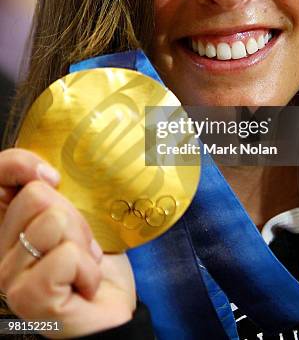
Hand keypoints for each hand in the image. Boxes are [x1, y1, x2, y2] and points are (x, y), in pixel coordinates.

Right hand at [0, 148, 135, 337]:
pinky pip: (66, 255)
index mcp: (10, 224)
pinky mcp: (28, 296)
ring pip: (55, 222)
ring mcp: (10, 275)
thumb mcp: (78, 216)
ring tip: (83, 264)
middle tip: (80, 245)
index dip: (21, 164)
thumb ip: (59, 193)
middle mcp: (0, 249)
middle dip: (74, 217)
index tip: (54, 177)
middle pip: (37, 195)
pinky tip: (85, 285)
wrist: (110, 312)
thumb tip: (49, 172)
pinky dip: (88, 268)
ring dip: (83, 243)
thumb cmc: (94, 263)